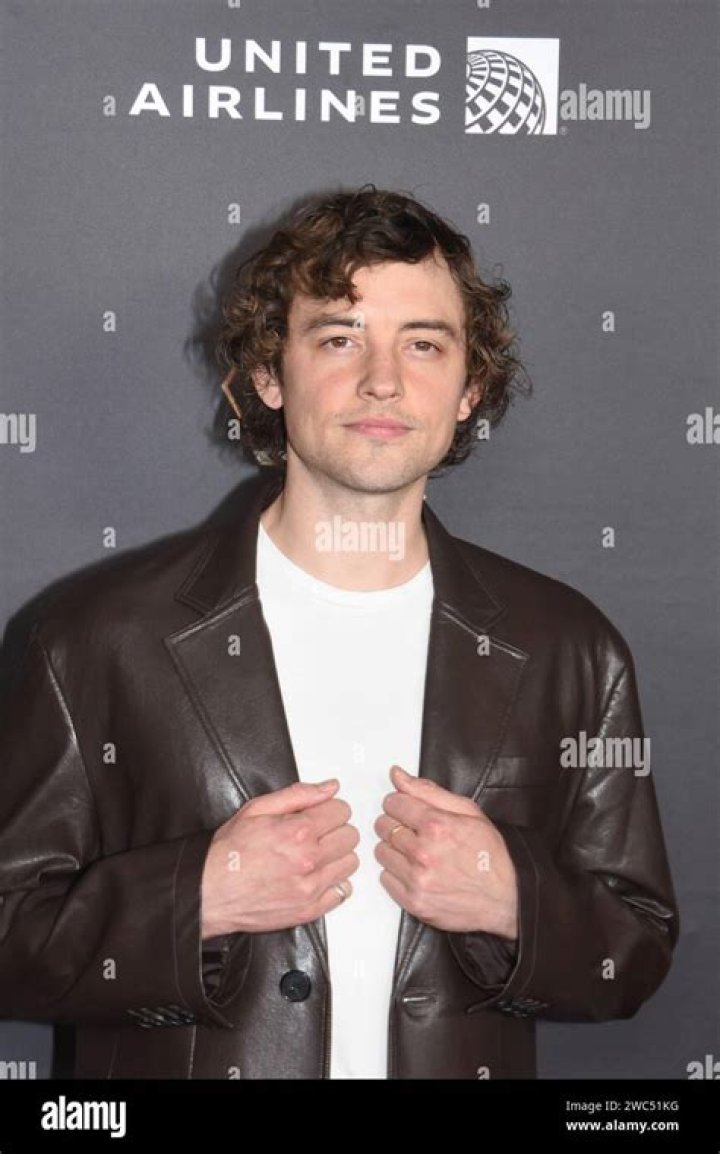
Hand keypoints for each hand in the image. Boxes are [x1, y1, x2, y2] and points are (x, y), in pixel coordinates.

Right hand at [201, 779, 359, 937]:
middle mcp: (309, 860)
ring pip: (350, 863)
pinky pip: (342, 892)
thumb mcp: (256, 809)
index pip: (342, 811)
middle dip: (335, 830)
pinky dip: (333, 883)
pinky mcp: (309, 910)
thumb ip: (298, 794)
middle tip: (315, 834)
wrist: (210, 891)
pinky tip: (314, 877)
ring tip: (315, 855)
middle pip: (351, 836)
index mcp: (298, 832)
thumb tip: (329, 787)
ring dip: (336, 856)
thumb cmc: (229, 852)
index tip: (320, 814)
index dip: (330, 809)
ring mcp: (311, 888)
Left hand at [373, 765, 517, 938]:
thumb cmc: (490, 856)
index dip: (399, 803)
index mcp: (437, 826)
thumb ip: (428, 791)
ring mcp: (417, 879)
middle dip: (395, 824)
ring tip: (417, 852)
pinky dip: (396, 873)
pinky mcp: (413, 901)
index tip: (406, 808)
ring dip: (395, 849)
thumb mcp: (468, 811)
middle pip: (383, 826)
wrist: (506, 899)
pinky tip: (416, 870)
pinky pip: (385, 878)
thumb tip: (398, 775)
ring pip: (381, 852)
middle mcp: (423, 853)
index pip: (393, 803)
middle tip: (414, 831)